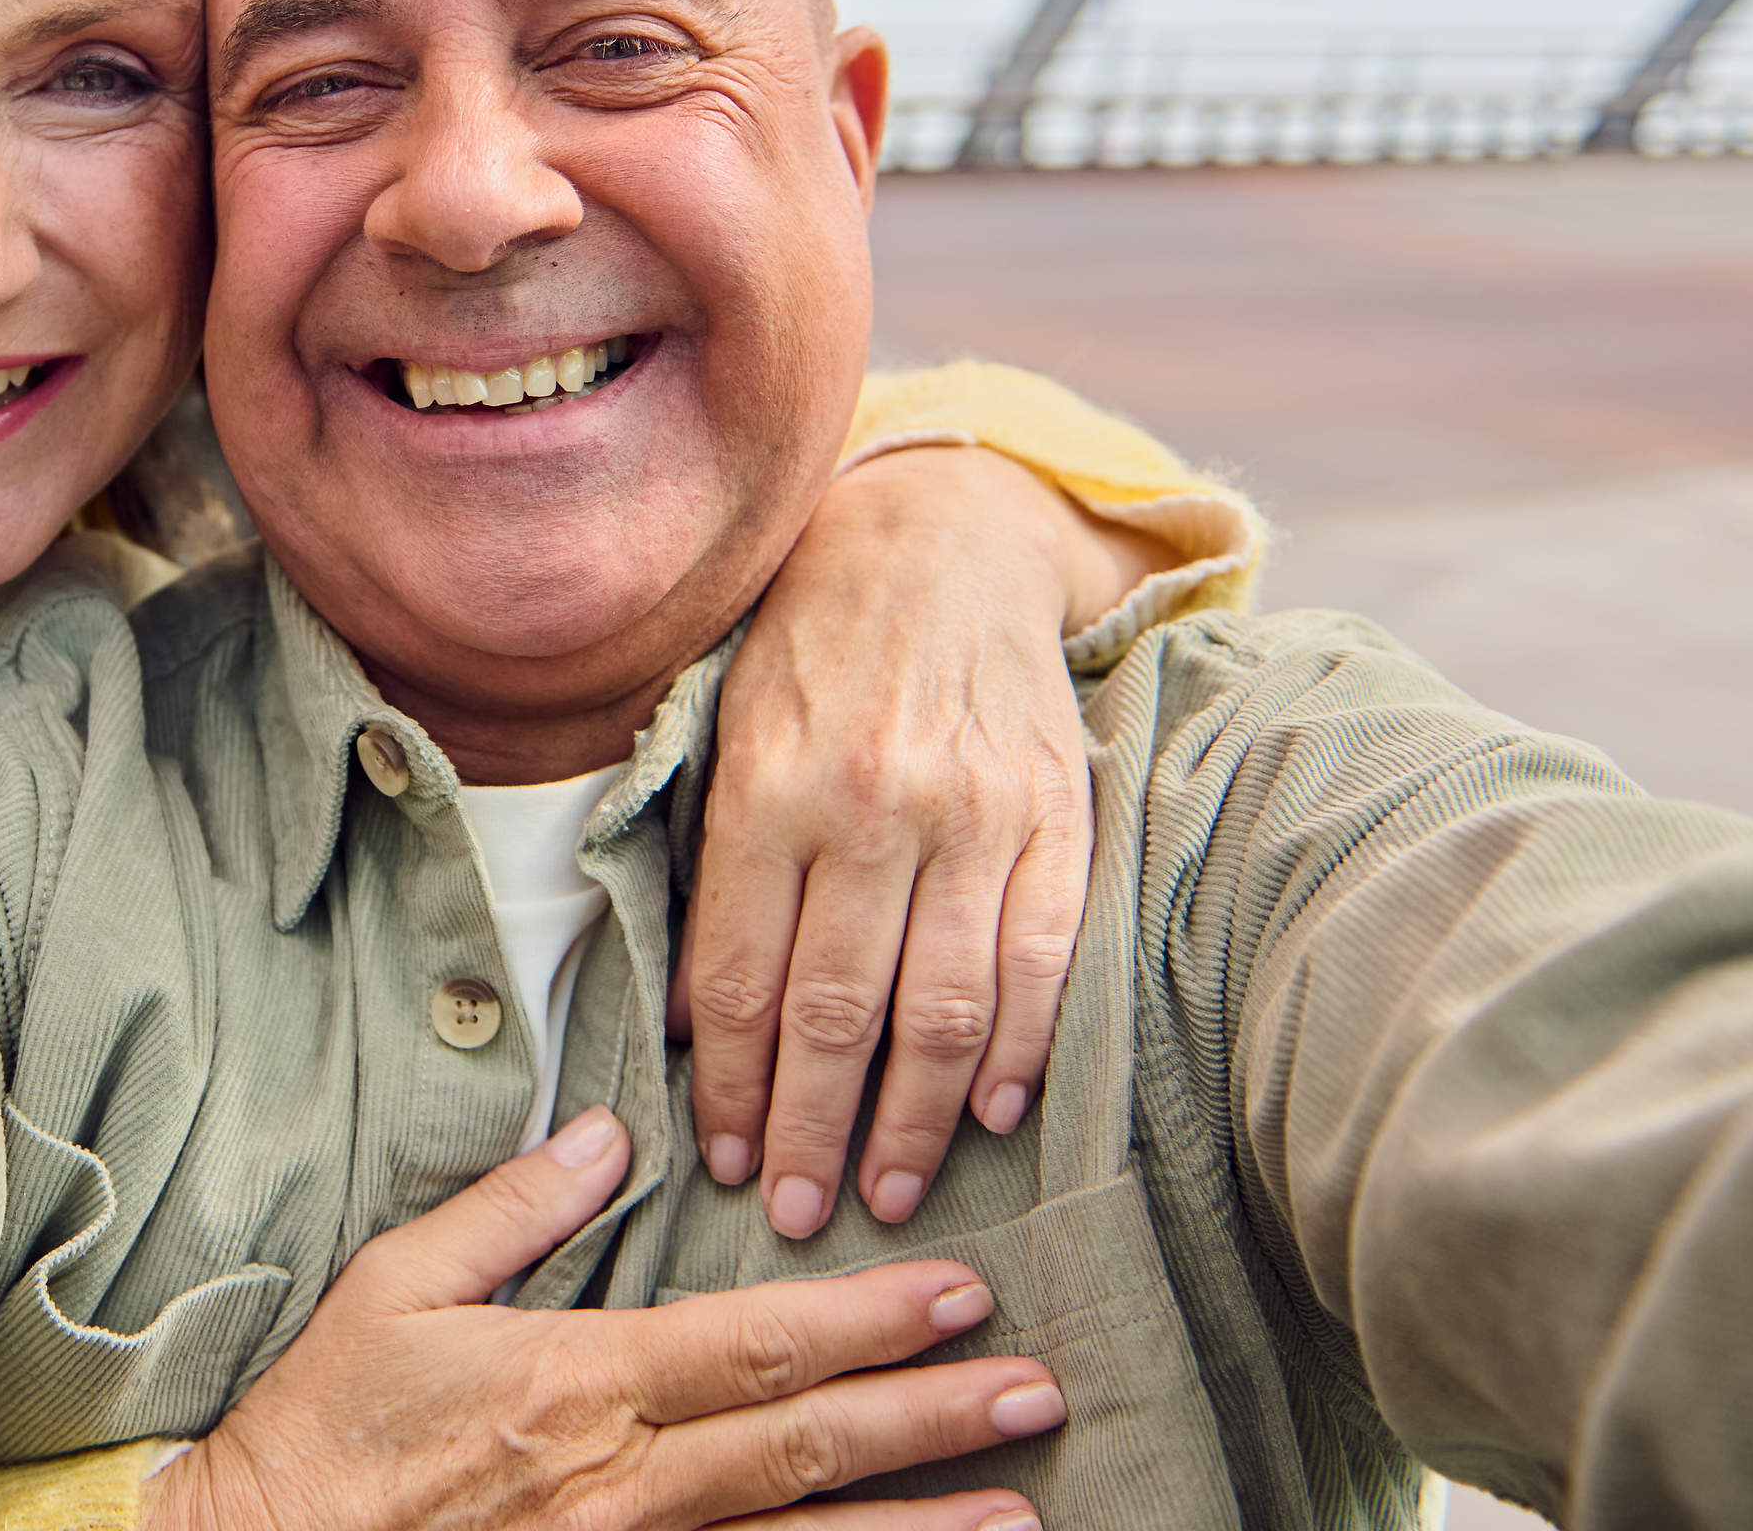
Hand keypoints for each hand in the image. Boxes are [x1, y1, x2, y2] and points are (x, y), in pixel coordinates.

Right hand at [146, 1108, 1059, 1530]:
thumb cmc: (325, 1426)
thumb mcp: (396, 1287)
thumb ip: (512, 1208)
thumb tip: (610, 1136)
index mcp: (577, 1385)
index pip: (753, 1345)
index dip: (865, 1323)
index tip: (959, 1295)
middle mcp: (622, 1487)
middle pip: (804, 1449)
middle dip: (929, 1420)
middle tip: (1037, 1394)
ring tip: (1020, 1518)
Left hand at [682, 446, 1170, 1238]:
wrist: (935, 540)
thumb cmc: (808, 650)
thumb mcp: (726, 733)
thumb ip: (715, 870)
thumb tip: (700, 1026)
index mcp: (766, 789)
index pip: (738, 975)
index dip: (731, 1084)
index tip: (725, 1161)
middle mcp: (867, 806)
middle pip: (835, 1010)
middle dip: (811, 1131)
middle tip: (796, 1212)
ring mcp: (969, 812)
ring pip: (938, 1005)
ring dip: (909, 1118)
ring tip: (884, 1194)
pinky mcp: (1052, 812)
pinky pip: (1038, 958)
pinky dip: (1015, 1047)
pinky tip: (989, 1112)